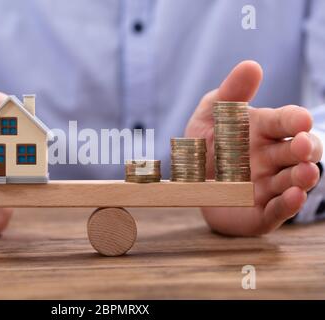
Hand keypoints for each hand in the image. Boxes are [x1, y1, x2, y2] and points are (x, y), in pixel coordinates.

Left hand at [185, 61, 322, 235]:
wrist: (190, 183)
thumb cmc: (204, 144)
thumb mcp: (209, 115)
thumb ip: (230, 94)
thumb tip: (251, 66)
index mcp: (263, 130)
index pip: (283, 122)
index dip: (293, 120)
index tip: (300, 119)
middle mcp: (272, 158)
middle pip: (297, 152)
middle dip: (304, 148)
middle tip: (304, 145)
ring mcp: (269, 186)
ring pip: (292, 181)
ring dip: (301, 177)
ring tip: (305, 173)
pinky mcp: (261, 212)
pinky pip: (277, 210)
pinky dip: (287, 205)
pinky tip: (294, 197)